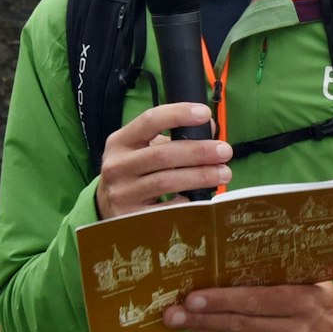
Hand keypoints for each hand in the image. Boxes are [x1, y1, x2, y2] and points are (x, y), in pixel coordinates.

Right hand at [95, 103, 230, 218]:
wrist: (108, 207)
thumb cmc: (135, 173)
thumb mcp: (144, 149)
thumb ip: (173, 138)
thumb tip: (211, 129)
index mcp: (120, 142)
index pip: (149, 121)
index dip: (178, 114)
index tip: (204, 113)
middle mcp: (117, 166)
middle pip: (163, 154)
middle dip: (199, 151)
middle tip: (225, 151)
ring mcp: (122, 193)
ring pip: (166, 181)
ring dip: (200, 176)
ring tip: (223, 173)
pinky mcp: (131, 217)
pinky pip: (164, 210)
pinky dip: (185, 203)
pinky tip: (201, 199)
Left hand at [164, 282, 332, 331]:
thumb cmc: (321, 305)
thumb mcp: (313, 283)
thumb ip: (284, 273)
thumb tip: (239, 255)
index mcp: (302, 304)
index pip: (255, 301)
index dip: (222, 300)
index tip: (193, 297)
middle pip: (239, 324)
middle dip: (202, 318)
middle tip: (172, 312)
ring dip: (204, 330)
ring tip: (179, 320)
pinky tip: (203, 330)